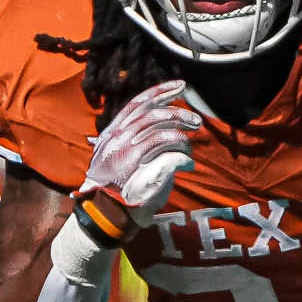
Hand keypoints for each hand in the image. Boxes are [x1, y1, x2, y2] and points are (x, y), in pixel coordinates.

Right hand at [79, 80, 206, 230]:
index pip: (138, 104)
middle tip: (196, 121)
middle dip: (179, 114)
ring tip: (190, 145)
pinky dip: (184, 159)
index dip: (161, 91)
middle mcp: (118, 141)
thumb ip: (132, 138)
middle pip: (154, 116)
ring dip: (182, 139)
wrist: (105, 215)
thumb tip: (157, 119)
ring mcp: (129, 157)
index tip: (180, 86)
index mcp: (112, 133)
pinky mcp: (142, 173)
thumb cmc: (115, 186)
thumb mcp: (116, 156)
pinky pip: (171, 157)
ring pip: (164, 135)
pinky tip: (188, 164)